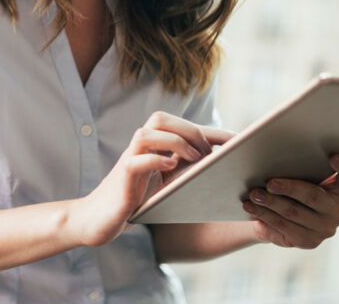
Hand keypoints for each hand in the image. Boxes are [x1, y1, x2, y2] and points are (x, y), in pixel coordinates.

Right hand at [68, 111, 234, 246]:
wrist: (99, 219)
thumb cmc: (136, 201)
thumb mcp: (166, 184)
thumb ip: (185, 171)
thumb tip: (222, 167)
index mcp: (153, 147)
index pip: (182, 126)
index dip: (212, 131)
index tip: (239, 141)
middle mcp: (139, 149)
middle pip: (160, 119)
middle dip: (190, 131)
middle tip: (208, 154)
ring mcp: (129, 161)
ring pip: (146, 133)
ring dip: (174, 142)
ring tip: (193, 159)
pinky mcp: (122, 179)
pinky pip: (136, 160)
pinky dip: (156, 160)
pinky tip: (171, 168)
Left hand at [242, 154, 338, 248]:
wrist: (280, 213)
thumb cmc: (292, 180)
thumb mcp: (298, 168)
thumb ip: (300, 155)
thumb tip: (273, 135)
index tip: (333, 157)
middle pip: (314, 196)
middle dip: (289, 188)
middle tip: (269, 182)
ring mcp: (326, 228)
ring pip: (294, 212)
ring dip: (270, 202)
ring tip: (253, 194)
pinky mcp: (309, 241)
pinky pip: (283, 227)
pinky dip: (264, 215)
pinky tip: (250, 207)